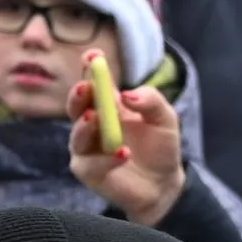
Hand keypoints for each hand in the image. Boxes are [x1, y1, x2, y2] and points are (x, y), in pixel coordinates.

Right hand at [67, 78, 186, 226]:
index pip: (95, 83)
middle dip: (78, 96)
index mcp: (110, 106)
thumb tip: (127, 94)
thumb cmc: (161, 148)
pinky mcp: (87, 171)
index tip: (92, 57)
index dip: (90, 69)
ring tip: (96, 119)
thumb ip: (151, 101)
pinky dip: (105, 158)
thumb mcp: (165, 119)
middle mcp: (93, 124)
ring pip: (76, 135)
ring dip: (85, 126)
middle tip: (85, 88)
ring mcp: (87, 148)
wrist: (163, 185)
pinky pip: (89, 163)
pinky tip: (123, 154)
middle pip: (77, 107)